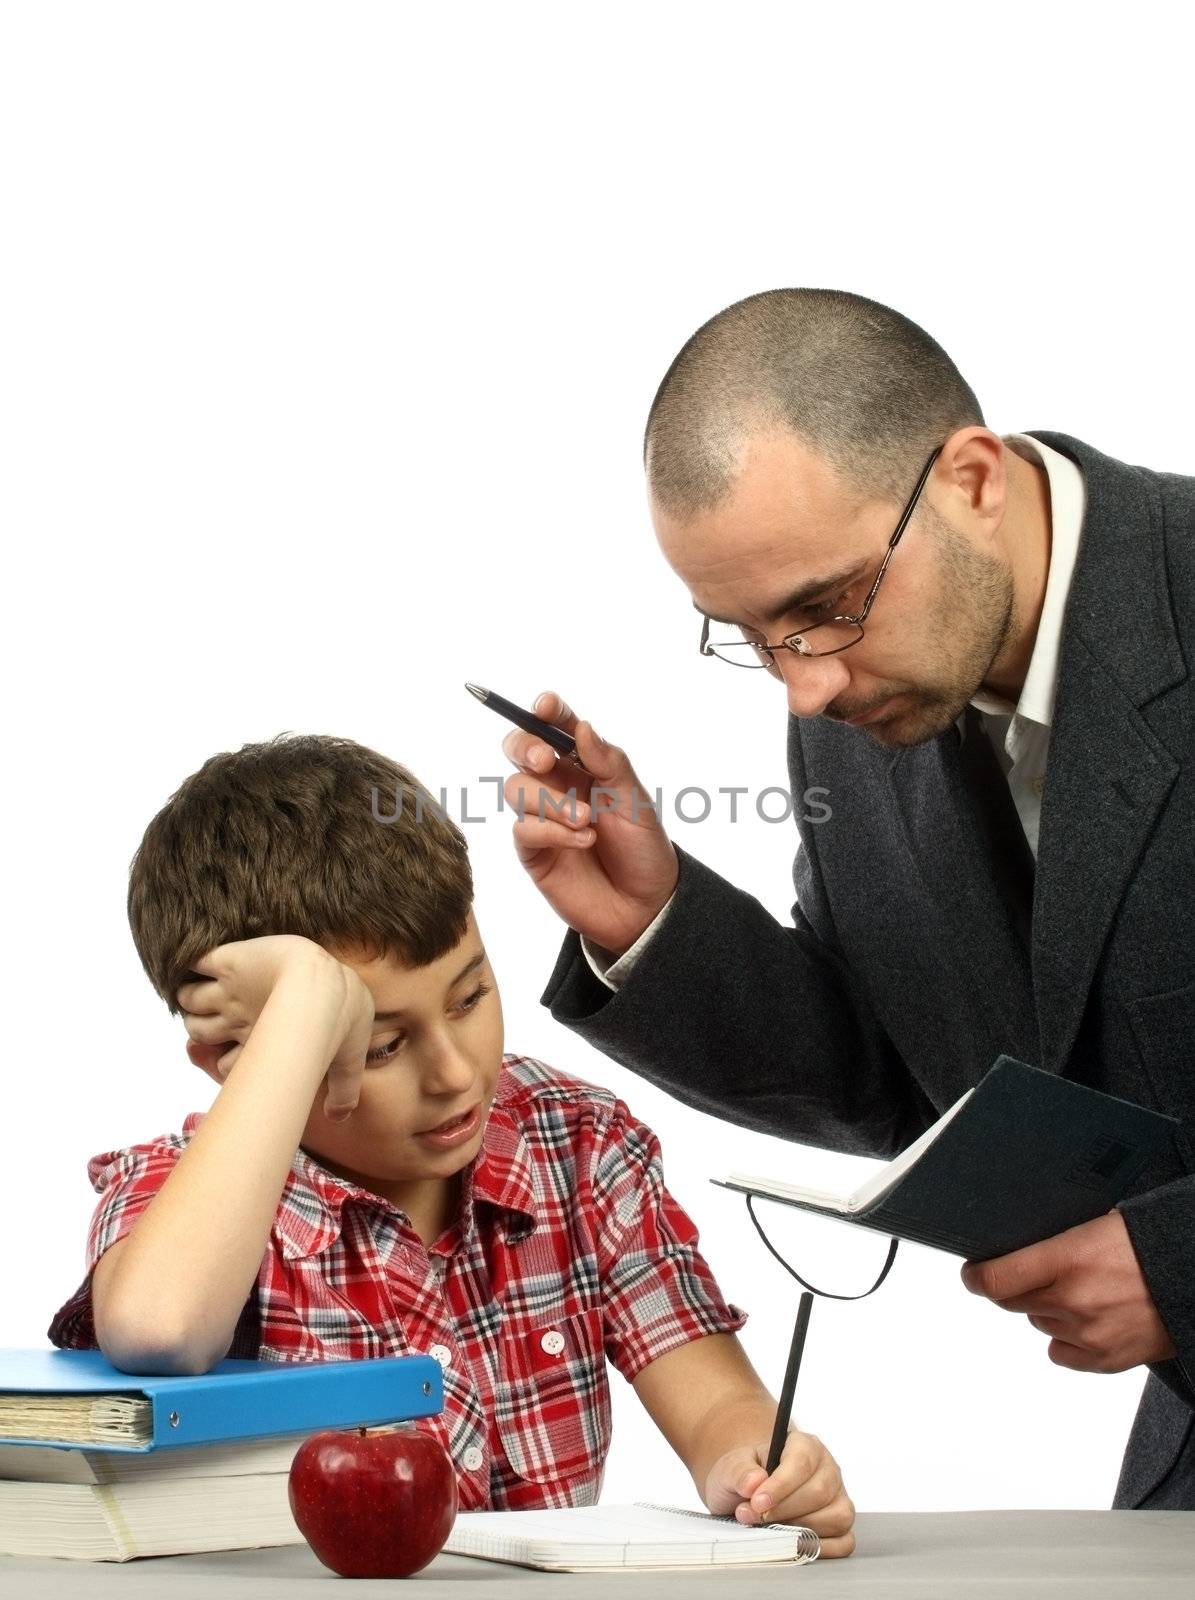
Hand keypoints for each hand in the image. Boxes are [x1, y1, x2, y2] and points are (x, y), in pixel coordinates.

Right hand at [176, 935, 375, 1120]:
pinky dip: (191, 964)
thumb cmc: (342, 1016)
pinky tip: (197, 963)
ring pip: (190, 999)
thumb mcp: (350, 1059)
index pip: (226, 1067)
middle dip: (201, 1026)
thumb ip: (344, 1091)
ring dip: (191, 997)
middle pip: (198, 1030)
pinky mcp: (230, 961)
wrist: (323, 978)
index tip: (231, 1054)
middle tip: (213, 1015)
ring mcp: (230, 991)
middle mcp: (238, 1020)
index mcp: (262, 1045)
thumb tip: (340, 1118)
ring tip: (200, 992)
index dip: (227, 1064)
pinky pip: (197, 963)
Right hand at [502, 690, 678, 954]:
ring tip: (586, 821)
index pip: (557, 728)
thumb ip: (609, 762)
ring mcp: (542, 818)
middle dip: (525, 747)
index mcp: (584, 766)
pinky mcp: (533, 851)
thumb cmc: (644, 849)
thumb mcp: (636, 801)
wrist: (645, 905)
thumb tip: (582, 727)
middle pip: (520, 751)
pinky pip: (525, 829)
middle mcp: (558, 786)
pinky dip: (553, 831)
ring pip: (517, 788)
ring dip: (550, 801)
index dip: (547, 712)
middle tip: (545, 760)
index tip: (546, 706)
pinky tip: (582, 841)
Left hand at [704, 1430, 854, 1555]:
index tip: (758, 1502)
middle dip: (785, 1511)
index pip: (801, 1462)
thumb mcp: (732, 1467)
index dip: (780, 1485)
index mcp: (805, 1445)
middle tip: (758, 1518)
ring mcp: (838, 1498)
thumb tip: (754, 1482)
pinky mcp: (841, 1526)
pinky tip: (796, 1545)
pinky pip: (845, 1543)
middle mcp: (827, 1469)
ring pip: (836, 1517)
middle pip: (819, 1493)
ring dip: (802, 1531)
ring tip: (774, 1530)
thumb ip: (740, 1471)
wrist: (748, 1494)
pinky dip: (822, 1549)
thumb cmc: (745, 1476)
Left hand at [961, 1210, 1175, 1371]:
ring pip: (1038, 1323)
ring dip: (1047, 1309)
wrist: (1191, 1276)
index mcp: (1067, 1258)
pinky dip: (1066, 1337)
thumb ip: (1053, 1244)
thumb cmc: (1146, 1243)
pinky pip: (1060, 1351)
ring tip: (1081, 1290)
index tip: (971, 1274)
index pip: (997, 1278)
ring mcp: (1088, 1334)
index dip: (975, 1277)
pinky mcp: (1103, 1359)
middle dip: (1016, 1287)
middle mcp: (1073, 1300)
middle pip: (1012, 1303)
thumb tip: (1013, 1252)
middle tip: (1039, 1274)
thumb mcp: (1093, 1225)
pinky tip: (1088, 1317)